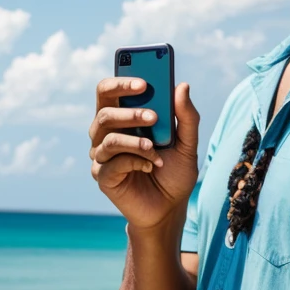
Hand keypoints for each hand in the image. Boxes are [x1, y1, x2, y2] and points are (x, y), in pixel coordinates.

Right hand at [89, 78, 198, 228]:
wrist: (170, 208)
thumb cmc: (174, 172)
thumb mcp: (188, 143)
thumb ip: (186, 116)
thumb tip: (182, 86)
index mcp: (122, 117)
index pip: (109, 90)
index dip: (121, 81)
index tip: (144, 82)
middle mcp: (106, 133)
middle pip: (104, 110)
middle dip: (130, 111)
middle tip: (154, 116)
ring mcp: (102, 155)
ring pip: (109, 137)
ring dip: (136, 141)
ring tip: (155, 149)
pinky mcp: (102, 176)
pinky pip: (112, 162)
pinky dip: (135, 161)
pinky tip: (150, 167)